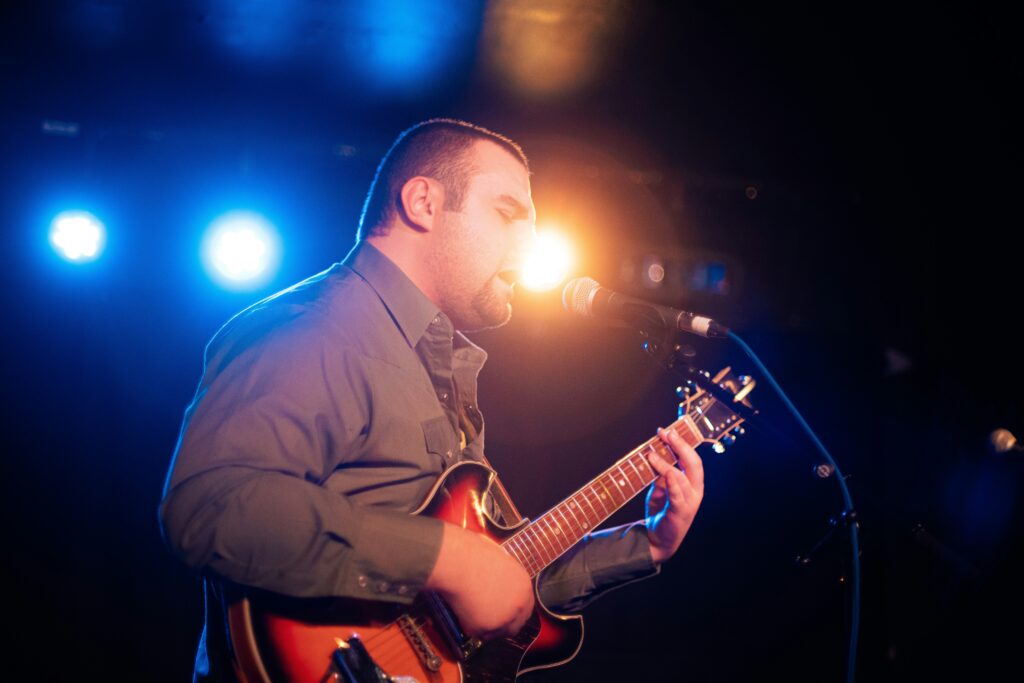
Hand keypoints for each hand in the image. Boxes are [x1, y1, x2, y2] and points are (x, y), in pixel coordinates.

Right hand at [426, 523, 534, 638]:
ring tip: (471, 610)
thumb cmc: (471, 555)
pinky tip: (463, 611)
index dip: (513, 611)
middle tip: (486, 618)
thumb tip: (497, 583)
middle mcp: (519, 604)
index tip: (502, 611)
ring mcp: (504, 618)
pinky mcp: (487, 628)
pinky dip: (469, 626)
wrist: (457, 562)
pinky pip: (478, 634)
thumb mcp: (498, 561)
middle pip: (516, 625)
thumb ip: (504, 577)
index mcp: (524, 586)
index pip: (526, 607)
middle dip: (502, 624)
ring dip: (486, 626)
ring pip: (496, 633)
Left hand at [645, 427, 704, 563]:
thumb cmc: (661, 511)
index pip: (691, 458)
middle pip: (693, 464)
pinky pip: (678, 496)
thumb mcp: (660, 488)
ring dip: (666, 463)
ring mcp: (689, 502)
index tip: (666, 431)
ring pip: (682, 477)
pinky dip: (673, 483)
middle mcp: (695, 491)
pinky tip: (666, 473)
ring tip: (651, 455)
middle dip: (680, 446)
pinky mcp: (680, 513)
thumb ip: (661, 473)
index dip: (681, 443)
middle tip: (666, 434)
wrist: (658, 539)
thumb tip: (655, 454)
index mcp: (692, 483)